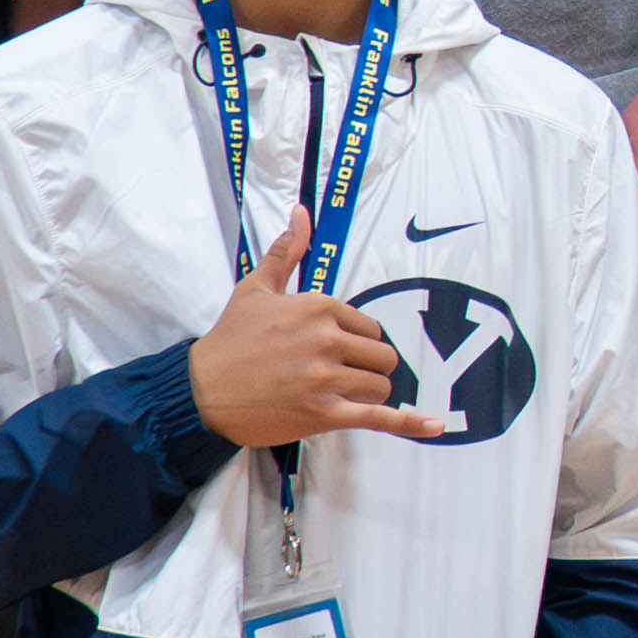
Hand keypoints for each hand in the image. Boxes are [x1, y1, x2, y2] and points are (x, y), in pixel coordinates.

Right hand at [185, 210, 452, 451]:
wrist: (200, 390)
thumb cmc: (230, 339)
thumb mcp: (256, 288)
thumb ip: (287, 251)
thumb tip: (302, 212)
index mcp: (318, 306)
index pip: (369, 328)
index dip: (354, 343)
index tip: (327, 351)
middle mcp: (327, 339)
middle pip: (382, 356)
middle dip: (366, 367)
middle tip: (335, 375)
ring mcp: (327, 378)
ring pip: (381, 386)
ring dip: (366, 393)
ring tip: (334, 395)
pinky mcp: (325, 413)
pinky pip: (379, 417)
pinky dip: (409, 422)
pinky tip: (436, 425)